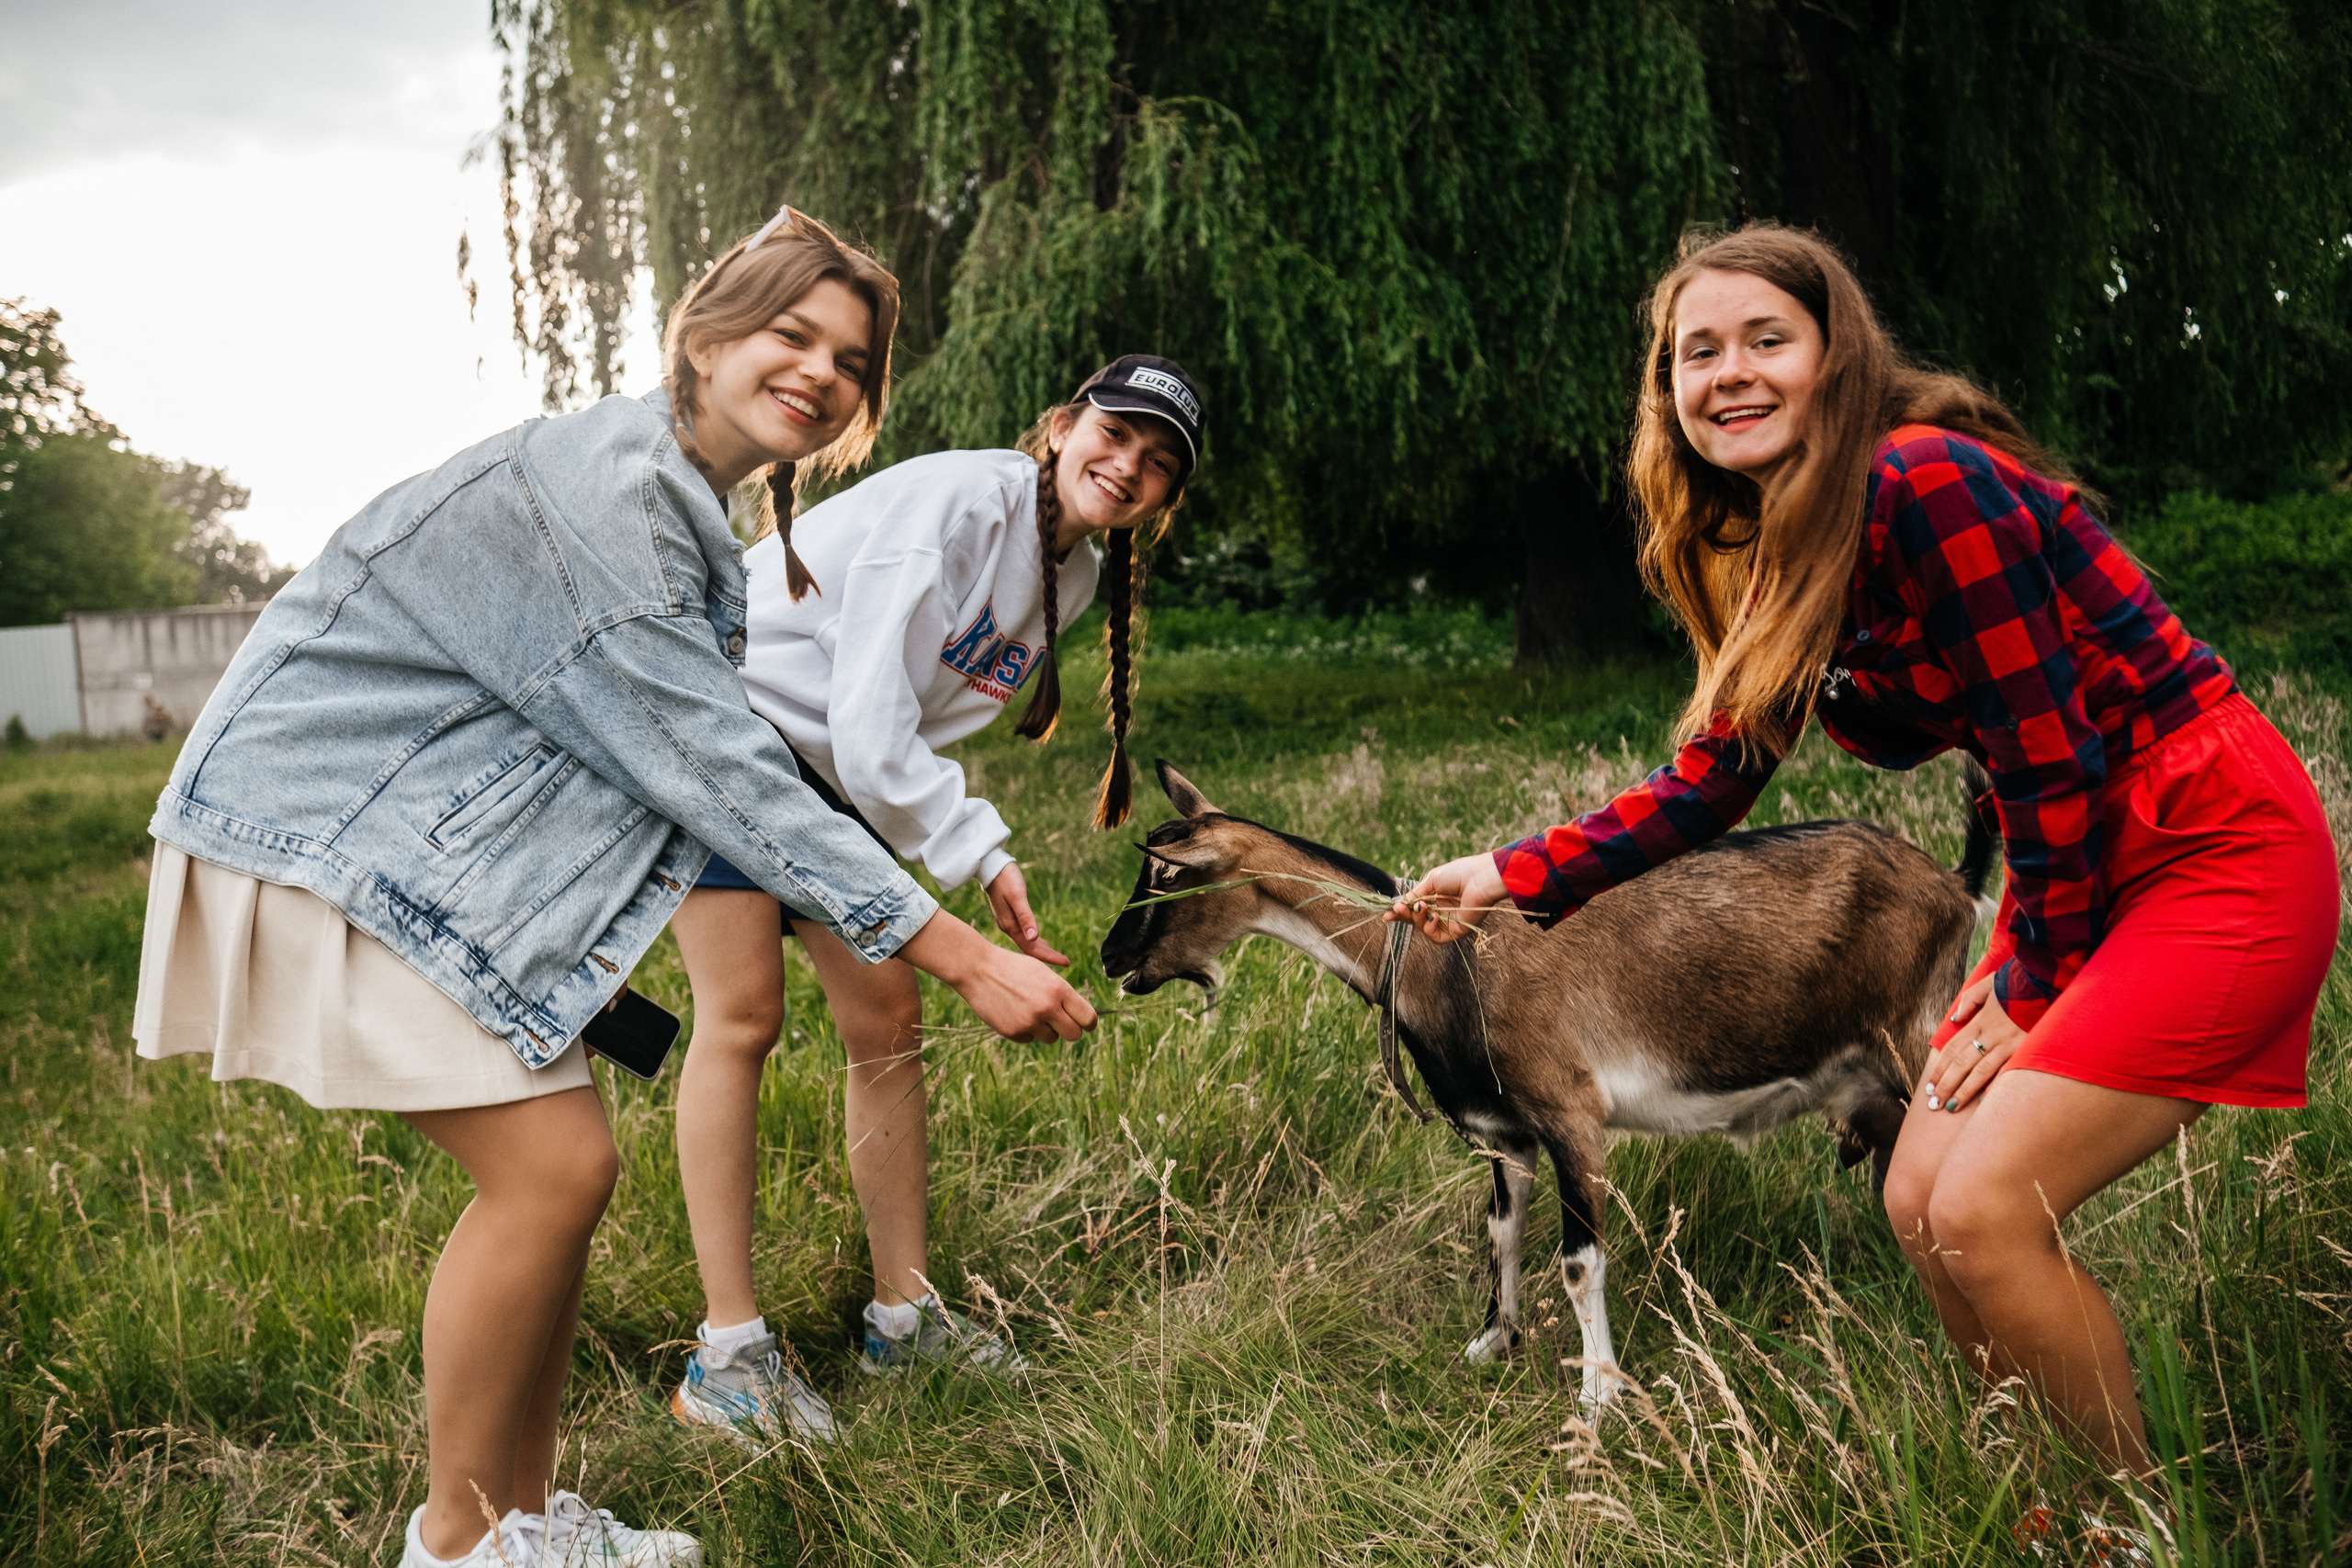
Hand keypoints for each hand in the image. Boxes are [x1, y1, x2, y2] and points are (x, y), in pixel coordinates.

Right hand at [898, 909, 1096, 1043]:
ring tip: (1030, 1010)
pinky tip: (1013, 1012)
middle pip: (1074, 1034)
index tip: (1086, 1025)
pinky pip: (1030, 1039)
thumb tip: (1081, 1018)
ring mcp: (1029, 1022)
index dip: (1089, 1023)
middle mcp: (1047, 1007)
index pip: (1088, 1017)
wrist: (978, 969)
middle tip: (1062, 1023)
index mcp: (1058, 989)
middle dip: (1070, 1030)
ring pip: (1051, 1038)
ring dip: (1045, 1029)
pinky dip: (1025, 1030)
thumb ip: (1062, 995)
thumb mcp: (1044, 974)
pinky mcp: (1013, 1032)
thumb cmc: (1014, 968)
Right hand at [986, 862, 1069, 965]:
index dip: (1048, 957)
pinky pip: (1024, 935)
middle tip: (1066, 962)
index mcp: (1010, 925)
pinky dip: (1035, 941)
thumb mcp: (1017, 896)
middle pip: (1029, 948)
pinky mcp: (1009, 917)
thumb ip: (1025, 917)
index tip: (1065, 962)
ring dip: (1041, 950)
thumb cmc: (1006, 878)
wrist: (990, 866)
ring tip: (1057, 957)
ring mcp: (1008, 923)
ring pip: (1026, 942)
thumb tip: (1035, 937)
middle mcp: (1008, 927)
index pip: (1031, 948)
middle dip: (1047, 956)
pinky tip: (1041, 941)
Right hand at [1387, 851, 1509, 943]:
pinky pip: (1437, 937)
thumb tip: (1399, 904)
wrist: (1481, 878)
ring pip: (1424, 929)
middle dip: (1404, 916)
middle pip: (1416, 920)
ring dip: (1417, 920)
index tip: (1386, 914)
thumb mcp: (1431, 881)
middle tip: (1395, 911)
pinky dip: (1430, 928)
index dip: (1400, 912)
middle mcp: (1441, 911)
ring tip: (1420, 908)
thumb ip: (1415, 894)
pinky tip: (1433, 917)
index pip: (1414, 908)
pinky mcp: (1457, 932)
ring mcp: (1449, 922)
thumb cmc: (1459, 874)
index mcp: (1436, 898)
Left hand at [1921, 972, 2028, 1112]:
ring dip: (1964, 1091)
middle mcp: (1991, 1034)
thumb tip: (1955, 1018)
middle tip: (1934, 1103)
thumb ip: (1969, 1000)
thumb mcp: (1988, 984)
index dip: (1940, 1068)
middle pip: (1962, 1064)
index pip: (1953, 1049)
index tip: (1930, 1084)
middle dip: (1946, 1085)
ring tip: (1951, 1107)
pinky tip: (1984, 1102)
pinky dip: (1995, 1087)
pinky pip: (2007, 1072)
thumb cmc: (2017, 982)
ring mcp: (2009, 1043)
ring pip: (1980, 1072)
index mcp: (1980, 1020)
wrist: (2048, 979)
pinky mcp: (2027, 1049)